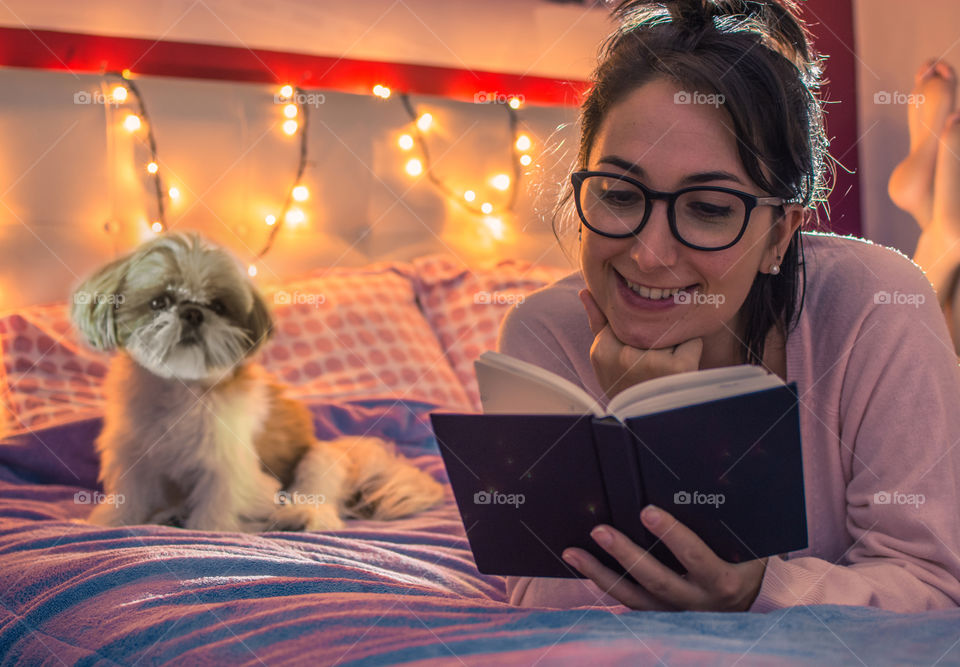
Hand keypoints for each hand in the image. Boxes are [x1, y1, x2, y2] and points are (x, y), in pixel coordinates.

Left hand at [562, 505, 767, 611]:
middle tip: (600, 530)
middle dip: (626, 554)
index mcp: (725, 581)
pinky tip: (584, 566)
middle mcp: (700, 602)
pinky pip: (628, 602)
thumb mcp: (752, 544)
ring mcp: (678, 613)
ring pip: (634, 597)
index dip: (672, 535)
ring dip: (601, 573)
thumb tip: (711, 477)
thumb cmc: (748, 560)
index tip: (648, 511)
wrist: (754, 602)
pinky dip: (604, 584)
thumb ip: (733, 520)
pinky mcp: (661, 616)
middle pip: (658, 579)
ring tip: (573, 552)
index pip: (697, 557)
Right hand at [579, 288, 702, 400]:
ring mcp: (651, 362)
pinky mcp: (678, 367)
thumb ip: (598, 322)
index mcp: (602, 351)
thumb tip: (585, 291)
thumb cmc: (626, 386)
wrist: (647, 421)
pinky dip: (692, 351)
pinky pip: (692, 341)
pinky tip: (682, 369)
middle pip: (650, 323)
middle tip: (653, 362)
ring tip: (666, 368)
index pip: (628, 318)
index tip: (638, 349)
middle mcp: (624, 356)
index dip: (639, 328)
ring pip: (671, 330)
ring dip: (674, 341)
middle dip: (656, 334)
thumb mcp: (605, 358)